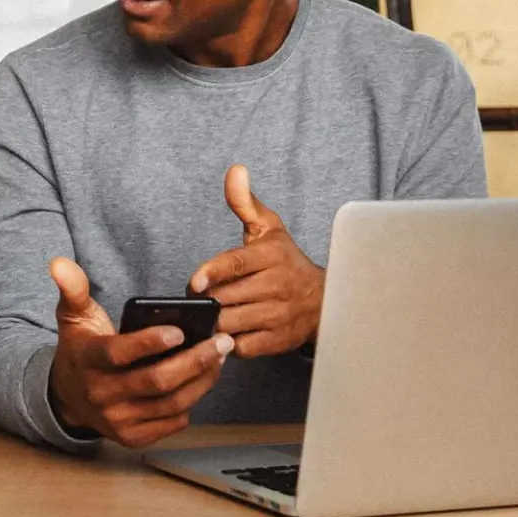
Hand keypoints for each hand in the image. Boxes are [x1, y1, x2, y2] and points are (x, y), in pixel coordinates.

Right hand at [45, 257, 231, 448]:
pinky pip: (172, 422)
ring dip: (201, 380)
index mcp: (88, 360)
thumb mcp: (74, 317)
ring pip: (170, 403)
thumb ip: (73, 289)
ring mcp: (117, 420)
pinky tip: (203, 380)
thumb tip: (60, 263)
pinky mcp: (132, 437)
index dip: (149, 343)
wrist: (68, 398)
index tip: (179, 331)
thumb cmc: (81, 349)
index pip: (119, 353)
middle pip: (156, 381)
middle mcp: (101, 394)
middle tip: (221, 341)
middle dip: (195, 361)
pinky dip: (192, 402)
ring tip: (220, 357)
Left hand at [189, 165, 325, 357]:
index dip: (211, 273)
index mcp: (271, 255)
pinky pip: (241, 346)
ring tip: (207, 315)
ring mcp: (278, 316)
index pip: (236, 264)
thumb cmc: (285, 261)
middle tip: (197, 299)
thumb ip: (245, 202)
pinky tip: (223, 334)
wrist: (324, 300)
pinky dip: (227, 343)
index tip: (193, 283)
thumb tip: (235, 170)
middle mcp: (277, 286)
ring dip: (214, 322)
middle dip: (207, 300)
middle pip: (226, 297)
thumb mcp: (269, 228)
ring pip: (231, 323)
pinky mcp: (278, 341)